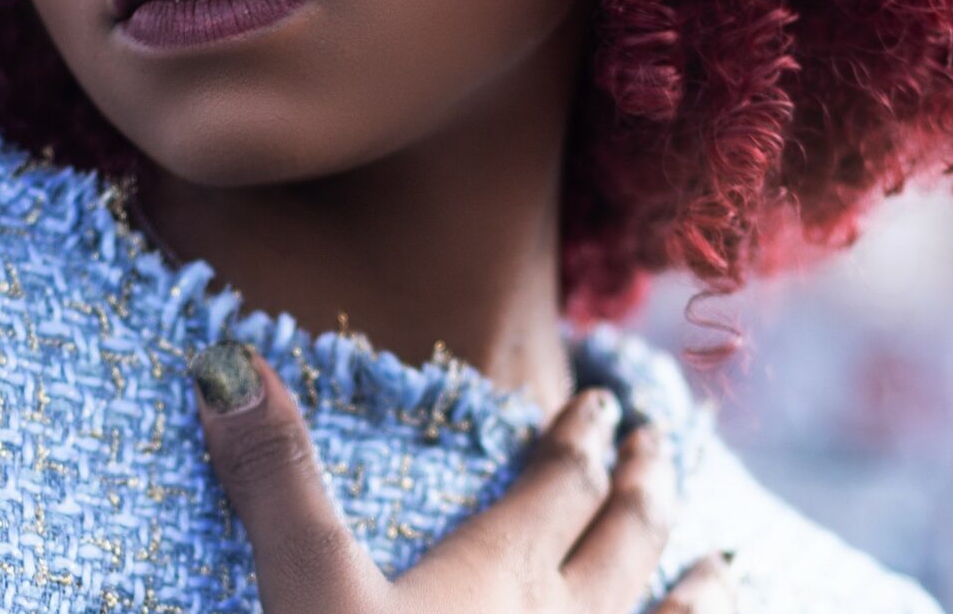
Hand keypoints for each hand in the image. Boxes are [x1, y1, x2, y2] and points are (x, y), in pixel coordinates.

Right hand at [190, 340, 736, 612]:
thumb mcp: (308, 596)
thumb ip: (277, 484)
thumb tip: (227, 363)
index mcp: (502, 581)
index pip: (555, 487)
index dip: (577, 439)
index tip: (599, 401)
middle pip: (624, 543)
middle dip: (642, 487)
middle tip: (658, 443)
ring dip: (702, 599)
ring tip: (726, 569)